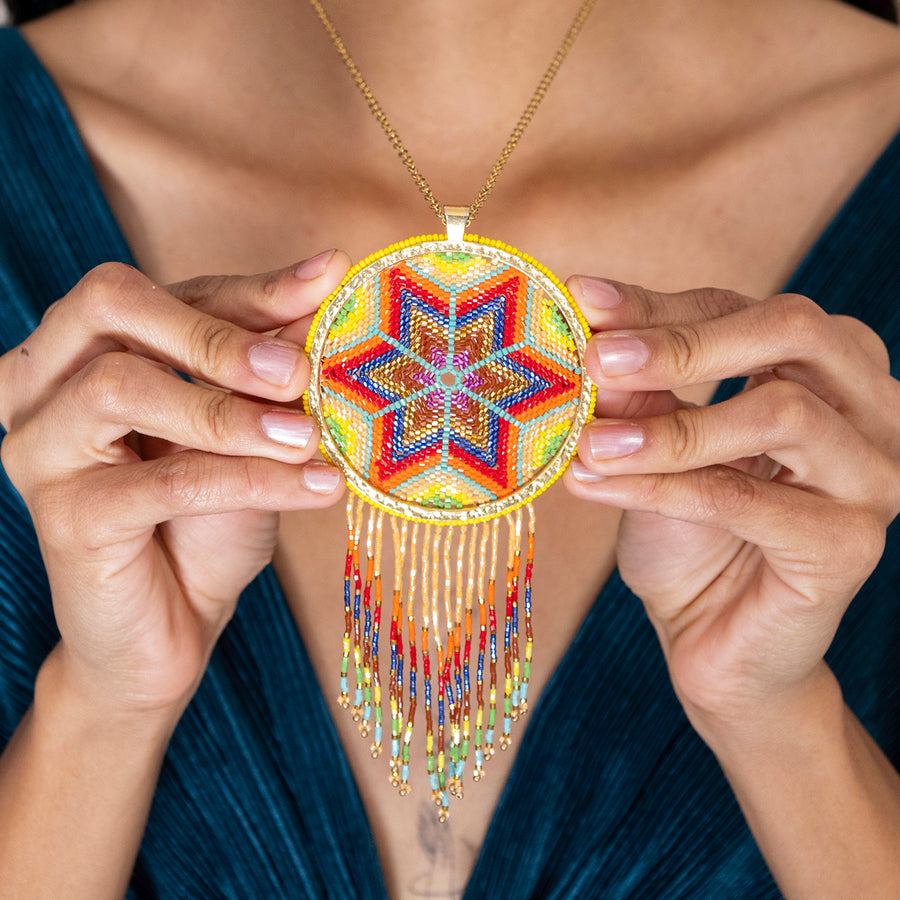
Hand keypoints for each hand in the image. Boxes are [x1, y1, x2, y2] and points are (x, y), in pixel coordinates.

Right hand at [0, 254, 347, 719]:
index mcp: (88, 349)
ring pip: (122, 387)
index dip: (251, 288)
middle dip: (216, 334)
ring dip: (232, 414)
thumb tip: (327, 279)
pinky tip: (315, 487)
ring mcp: (41, 448)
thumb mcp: (251, 429)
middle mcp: (45, 384)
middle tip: (297, 370)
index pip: (169, 291)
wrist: (173, 624)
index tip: (329, 278)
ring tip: (309, 438)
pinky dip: (249, 480)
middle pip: (111, 306)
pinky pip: (163, 480)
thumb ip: (271, 360)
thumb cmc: (209, 521)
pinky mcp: (64, 516)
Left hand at [564, 278, 899, 736]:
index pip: (744, 309)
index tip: (583, 299)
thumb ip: (640, 391)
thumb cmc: (685, 534)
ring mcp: (873, 476)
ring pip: (780, 414)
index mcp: (826, 369)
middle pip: (793, 332)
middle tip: (597, 359)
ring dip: (667, 427)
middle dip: (683, 342)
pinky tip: (593, 483)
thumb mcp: (653, 446)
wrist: (711, 639)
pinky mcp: (850, 545)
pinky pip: (746, 499)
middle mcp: (870, 410)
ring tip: (587, 442)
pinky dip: (660, 487)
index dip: (659, 305)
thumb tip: (593, 328)